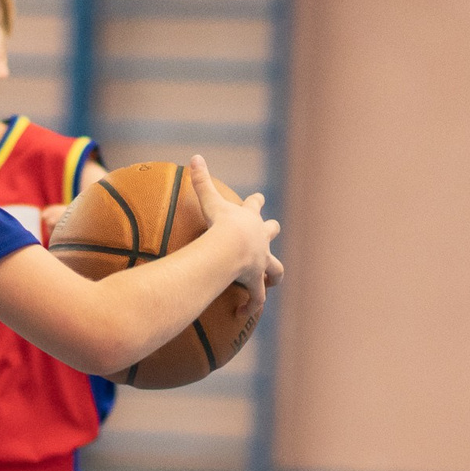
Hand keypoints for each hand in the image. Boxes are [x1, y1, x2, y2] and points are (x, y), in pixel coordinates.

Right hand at [189, 154, 282, 305]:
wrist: (232, 247)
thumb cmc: (221, 224)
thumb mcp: (211, 200)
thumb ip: (201, 181)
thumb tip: (194, 157)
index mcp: (250, 220)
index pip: (255, 206)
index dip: (256, 202)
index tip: (259, 198)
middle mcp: (260, 240)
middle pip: (271, 232)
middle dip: (271, 231)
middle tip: (270, 231)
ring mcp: (260, 262)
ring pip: (275, 268)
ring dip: (273, 274)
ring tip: (270, 281)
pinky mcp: (256, 282)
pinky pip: (256, 297)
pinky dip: (251, 306)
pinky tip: (243, 313)